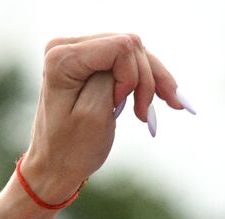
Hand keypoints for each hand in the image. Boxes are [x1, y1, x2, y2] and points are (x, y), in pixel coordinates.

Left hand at [22, 33, 193, 201]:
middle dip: (146, 79)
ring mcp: (78, 52)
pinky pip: (128, 61)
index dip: (132, 76)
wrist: (55, 166)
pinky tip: (165, 97)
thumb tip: (130, 49)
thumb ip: (113, 76)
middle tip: (145, 115)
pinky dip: (146, 80)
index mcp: (61, 57)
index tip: (119, 105)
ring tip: (170, 104)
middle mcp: (67, 46)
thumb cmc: (71, 149)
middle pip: (129, 46)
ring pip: (134, 53)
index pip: (120, 47)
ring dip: (152, 81)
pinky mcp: (90, 62)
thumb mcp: (94, 114)